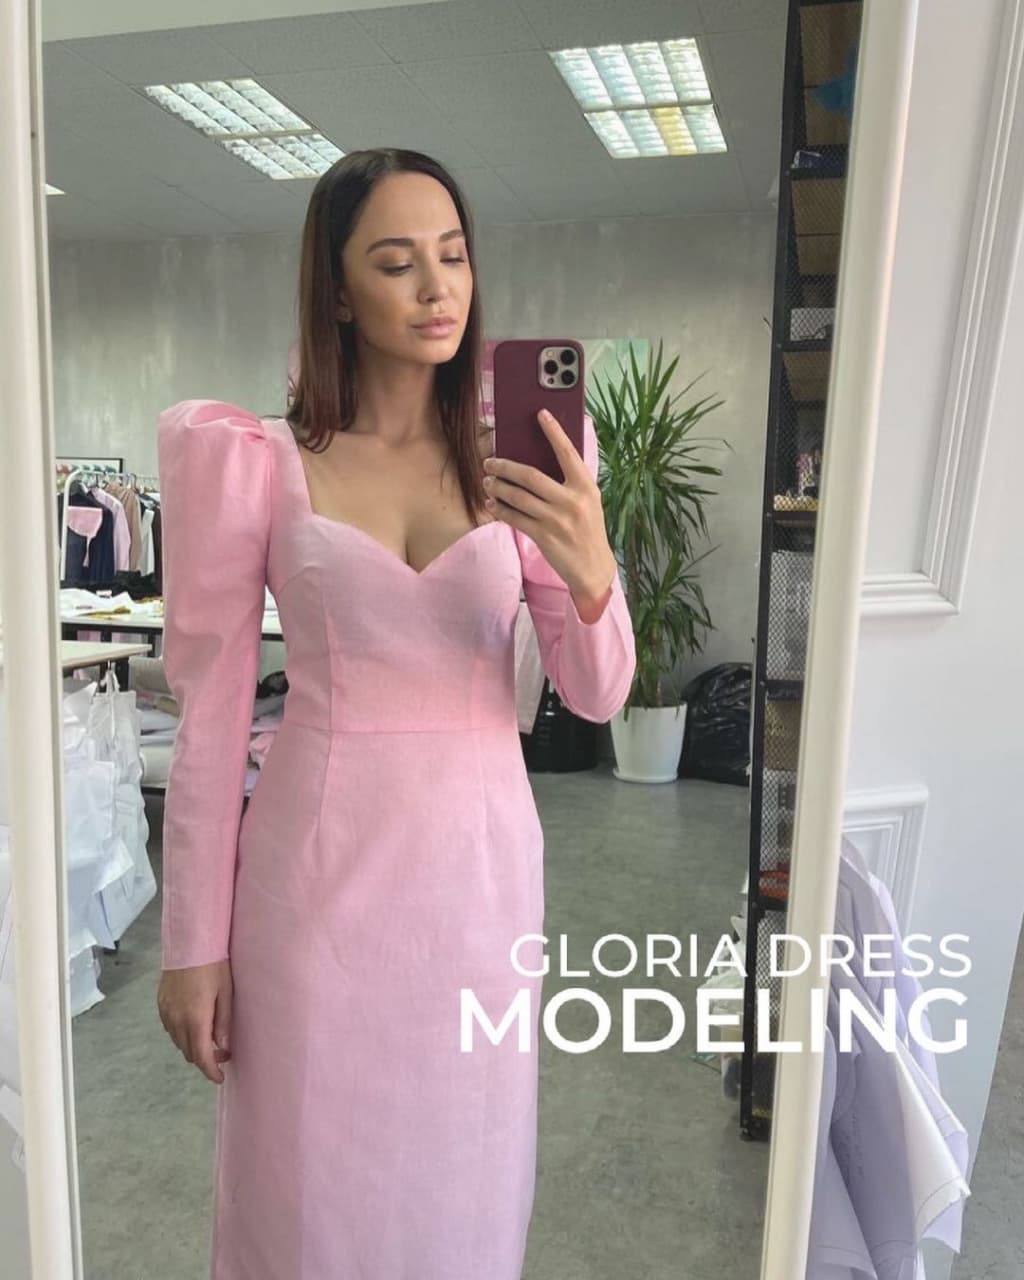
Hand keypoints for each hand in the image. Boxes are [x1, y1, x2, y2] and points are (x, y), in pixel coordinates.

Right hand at [158, 960, 232, 1083]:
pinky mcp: (160, 1005)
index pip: (201, 1056)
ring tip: (211, 1038)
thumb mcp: (225, 992)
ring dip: (193, 1046)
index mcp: (195, 1019)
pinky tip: (195, 1024)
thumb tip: (222, 1046)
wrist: (189, 942)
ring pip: (178, 1042)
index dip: (210, 1071)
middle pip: (189, 1052)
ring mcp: (165, 1013)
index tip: (220, 1077)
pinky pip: (171, 1029)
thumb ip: (223, 1022)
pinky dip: (183, 1034)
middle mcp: (176, 1020)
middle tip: (222, 1052)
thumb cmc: (213, 965)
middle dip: (205, 1059)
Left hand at [483, 410, 617, 616]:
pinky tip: (493, 503)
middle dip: (505, 466)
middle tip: (490, 462)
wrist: (593, 568)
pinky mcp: (544, 536)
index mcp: (586, 487)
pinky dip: (501, 509)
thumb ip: (570, 483)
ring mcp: (557, 520)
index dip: (553, 432)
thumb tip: (541, 461)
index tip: (540, 413)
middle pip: (531, 476)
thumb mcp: (588, 502)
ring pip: (518, 497)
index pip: (567, 453)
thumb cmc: (588, 530)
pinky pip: (515, 518)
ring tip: (488, 481)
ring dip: (498, 487)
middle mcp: (572, 501)